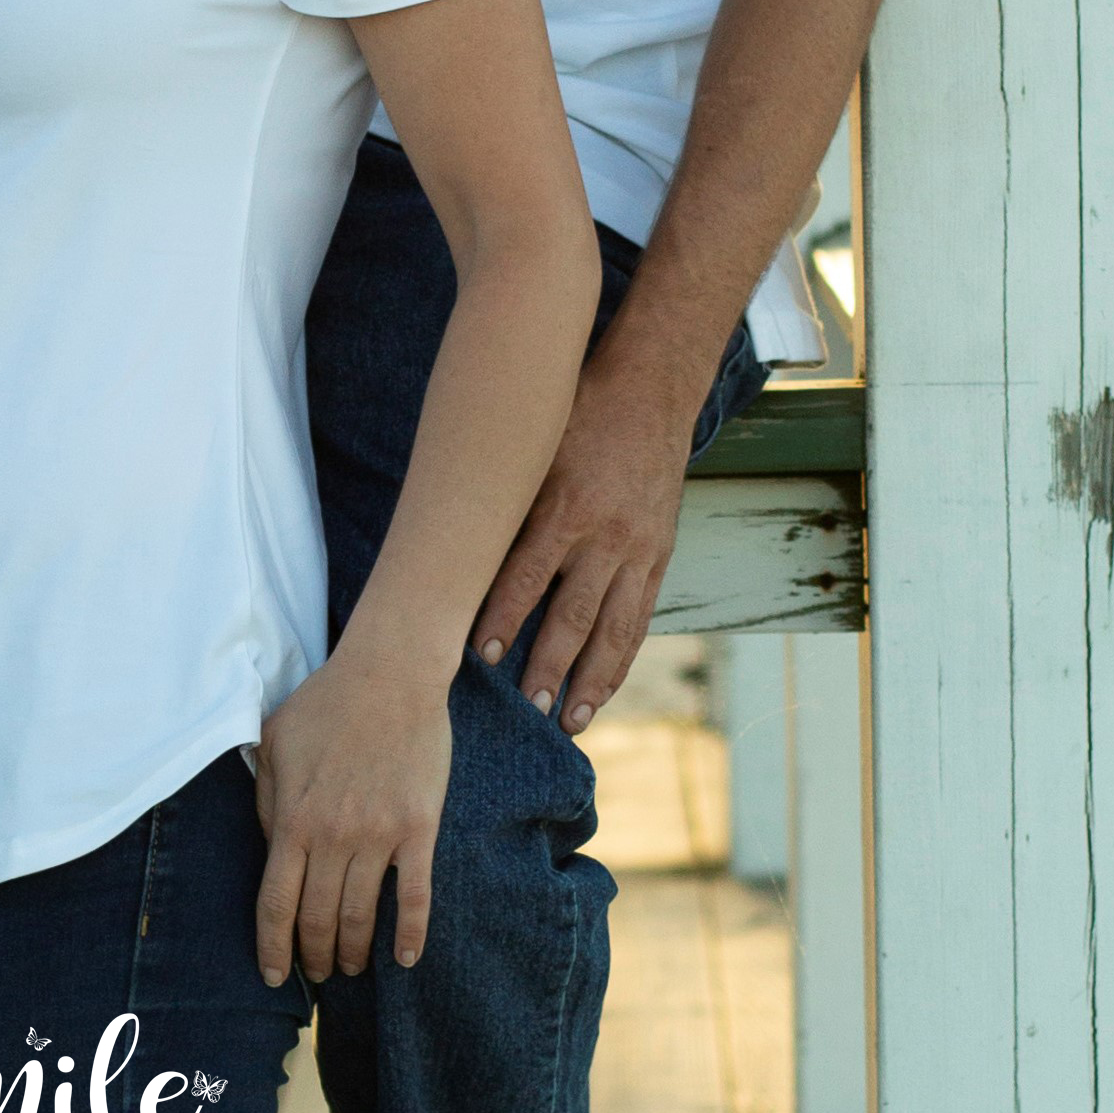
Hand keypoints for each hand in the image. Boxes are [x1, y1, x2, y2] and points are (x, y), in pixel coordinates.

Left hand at [252, 647, 452, 983]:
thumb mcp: (273, 741)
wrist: (390, 674)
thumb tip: (271, 848)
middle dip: (315, 957)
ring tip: (350, 965)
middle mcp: (334, 836)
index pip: (276, 904)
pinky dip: (410, 934)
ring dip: (354, 951)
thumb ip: (265, 799)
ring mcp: (379, 835)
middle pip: (318, 919)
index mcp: (293, 818)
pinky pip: (415, 896)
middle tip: (318, 973)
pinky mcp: (418, 829)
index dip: (273, 948)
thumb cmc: (326, 703)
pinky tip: (405, 958)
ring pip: (362, 916)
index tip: (274, 974)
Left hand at [468, 344, 695, 731]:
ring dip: (590, 680)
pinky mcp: (659, 555)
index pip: (526, 573)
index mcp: (564, 502)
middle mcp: (605, 532)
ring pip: (613, 628)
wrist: (649, 390)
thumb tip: (454, 546)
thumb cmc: (575, 412)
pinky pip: (639, 619)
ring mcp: (637, 548)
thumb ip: (505, 497)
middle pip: (572, 613)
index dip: (502, 617)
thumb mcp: (533, 445)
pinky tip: (602, 692)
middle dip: (547, 665)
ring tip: (569, 722)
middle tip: (524, 709)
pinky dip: (620, 660)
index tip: (478, 658)